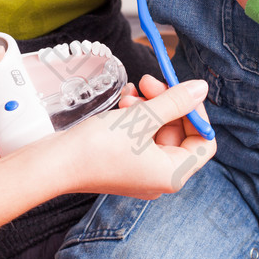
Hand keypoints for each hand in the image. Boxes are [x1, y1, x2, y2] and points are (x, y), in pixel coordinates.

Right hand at [48, 78, 215, 198]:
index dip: (197, 114)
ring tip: (130, 93)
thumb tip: (202, 88)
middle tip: (149, 82)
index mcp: (172, 174)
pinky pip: (140, 136)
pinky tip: (122, 101)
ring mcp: (141, 171)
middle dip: (166, 104)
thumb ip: (175, 101)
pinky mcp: (123, 162)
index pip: (204, 143)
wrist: (54, 164)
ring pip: (157, 131)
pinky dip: (134, 117)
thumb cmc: (98, 147)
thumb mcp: (141, 118)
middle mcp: (160, 177)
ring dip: (148, 106)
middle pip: (179, 133)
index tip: (181, 91)